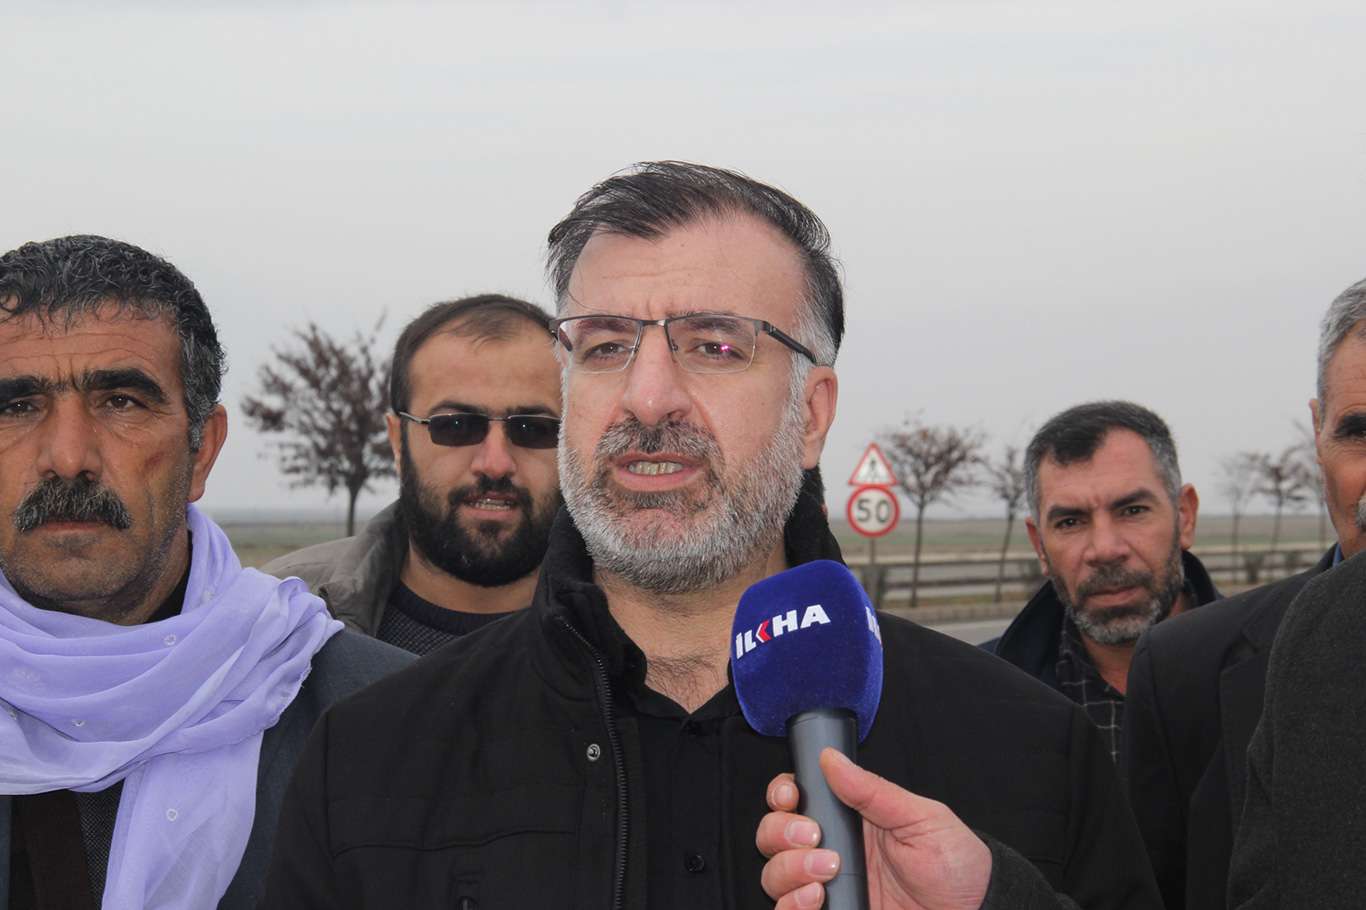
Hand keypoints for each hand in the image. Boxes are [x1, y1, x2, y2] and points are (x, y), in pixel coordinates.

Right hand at [756, 748, 991, 909]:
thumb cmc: (956, 864)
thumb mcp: (920, 818)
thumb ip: (873, 791)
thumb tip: (831, 759)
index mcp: (850, 819)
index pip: (797, 798)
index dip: (782, 793)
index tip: (791, 795)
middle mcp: (831, 851)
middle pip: (773, 834)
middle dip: (782, 832)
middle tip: (814, 838)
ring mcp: (828, 887)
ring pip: (774, 874)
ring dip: (788, 869)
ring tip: (825, 876)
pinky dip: (792, 905)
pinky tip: (816, 899)